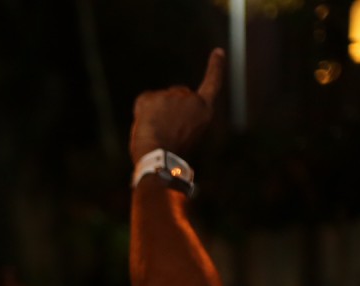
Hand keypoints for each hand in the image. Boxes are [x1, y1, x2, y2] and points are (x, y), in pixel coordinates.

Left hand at [131, 48, 222, 162]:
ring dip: (155, 114)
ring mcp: (171, 96)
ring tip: (156, 133)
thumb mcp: (189, 134)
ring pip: (159, 101)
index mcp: (205, 110)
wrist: (161, 159)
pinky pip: (143, 101)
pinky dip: (141, 113)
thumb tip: (164, 111)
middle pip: (177, 95)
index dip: (215, 67)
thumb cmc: (173, 154)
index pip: (212, 83)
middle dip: (169, 109)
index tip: (218, 51)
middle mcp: (191, 98)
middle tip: (165, 132)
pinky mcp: (152, 97)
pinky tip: (145, 126)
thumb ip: (184, 117)